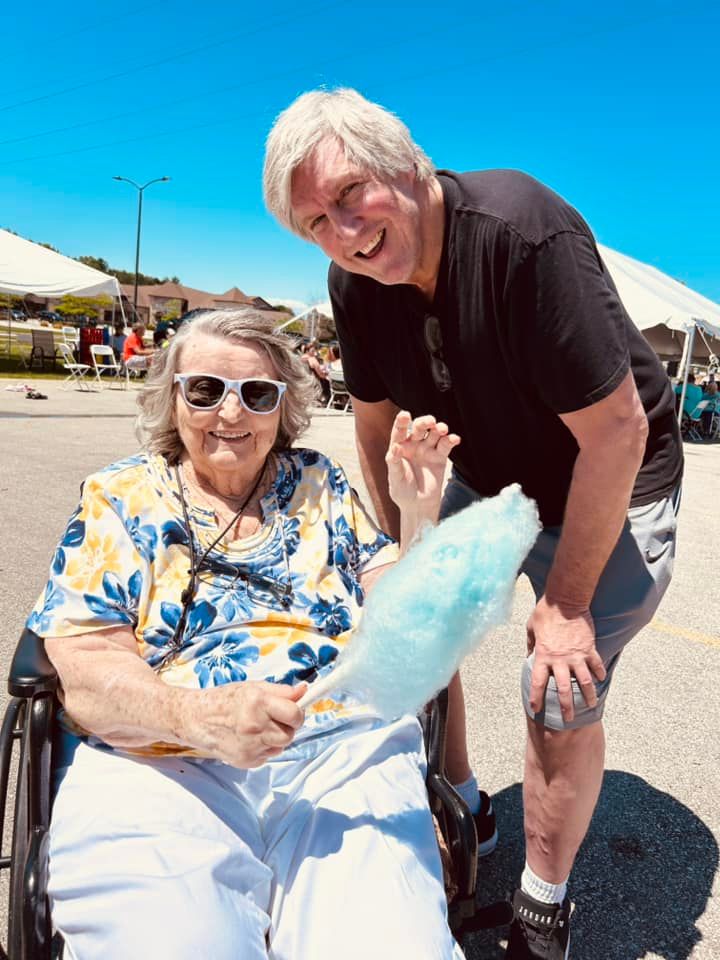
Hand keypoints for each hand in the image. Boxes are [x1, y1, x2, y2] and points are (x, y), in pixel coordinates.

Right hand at [189, 681, 306, 767]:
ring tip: (260, 727)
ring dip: (276, 737)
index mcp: (259, 703)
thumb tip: (304, 690)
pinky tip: (250, 738)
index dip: (297, 713)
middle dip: (287, 727)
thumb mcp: (253, 687)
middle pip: (290, 734)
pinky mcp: (246, 761)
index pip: (294, 714)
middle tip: (275, 718)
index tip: (294, 711)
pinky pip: (268, 755)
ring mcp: (250, 746)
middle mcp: (255, 726)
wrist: (197, 719)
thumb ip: (281, 691)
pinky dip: (264, 747)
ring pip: (281, 746)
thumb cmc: (225, 700)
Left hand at [385, 411, 460, 512]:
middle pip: (419, 428)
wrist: (418, 505)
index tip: (404, 414)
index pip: (399, 431)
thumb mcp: (395, 479)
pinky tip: (454, 438)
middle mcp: (414, 445)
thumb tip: (395, 447)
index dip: (401, 422)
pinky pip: (446, 445)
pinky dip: (451, 440)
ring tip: (442, 429)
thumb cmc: (402, 491)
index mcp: (399, 447)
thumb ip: (394, 463)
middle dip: (425, 422)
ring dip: (439, 429)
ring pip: (434, 434)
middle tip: (431, 421)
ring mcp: (428, 450)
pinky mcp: (440, 457)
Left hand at [526, 596, 606, 722]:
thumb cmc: (544, 612)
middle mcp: (559, 660)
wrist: (565, 600)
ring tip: (591, 705)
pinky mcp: (589, 649)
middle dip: (566, 707)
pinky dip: (599, 673)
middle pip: (562, 690)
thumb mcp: (531, 628)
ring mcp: (576, 656)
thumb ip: (531, 645)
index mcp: (542, 656)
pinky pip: (596, 665)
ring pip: (584, 682)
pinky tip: (601, 680)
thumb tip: (529, 655)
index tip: (536, 710)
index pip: (537, 683)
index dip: (536, 698)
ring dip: (588, 695)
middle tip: (568, 719)